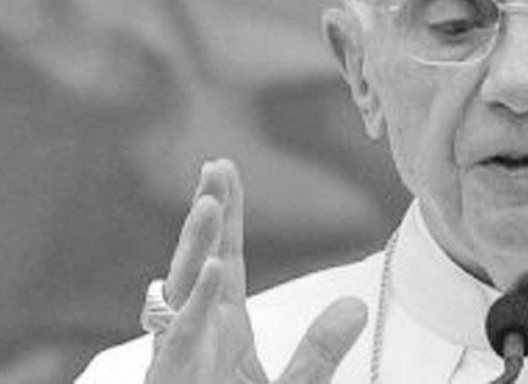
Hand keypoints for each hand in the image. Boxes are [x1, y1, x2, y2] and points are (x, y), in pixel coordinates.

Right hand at [145, 160, 367, 383]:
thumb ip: (320, 351)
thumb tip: (356, 303)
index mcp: (221, 329)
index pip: (226, 259)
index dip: (228, 215)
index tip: (225, 167)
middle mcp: (196, 335)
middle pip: (199, 262)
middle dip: (206, 213)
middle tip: (215, 165)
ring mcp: (178, 358)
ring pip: (180, 292)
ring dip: (195, 246)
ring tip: (212, 201)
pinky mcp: (172, 380)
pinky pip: (182, 339)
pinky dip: (196, 304)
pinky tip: (215, 269)